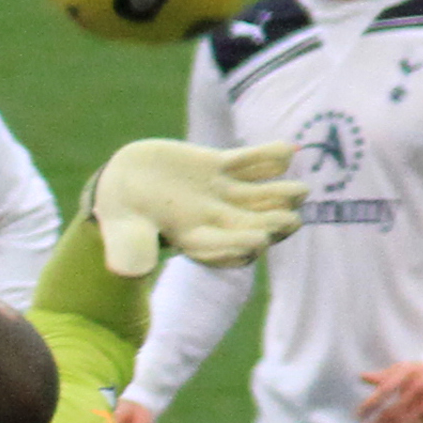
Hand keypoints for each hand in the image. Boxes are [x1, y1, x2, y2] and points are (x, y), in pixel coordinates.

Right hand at [86, 138, 306, 274]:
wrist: (121, 184)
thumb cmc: (121, 217)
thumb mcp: (122, 236)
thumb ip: (129, 252)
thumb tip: (129, 272)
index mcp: (194, 240)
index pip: (225, 249)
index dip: (243, 245)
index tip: (259, 242)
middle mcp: (214, 218)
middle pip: (253, 224)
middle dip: (274, 223)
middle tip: (292, 220)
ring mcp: (219, 191)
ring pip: (260, 194)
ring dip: (283, 193)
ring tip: (302, 192)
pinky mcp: (217, 164)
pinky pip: (250, 161)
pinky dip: (270, 156)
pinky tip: (289, 151)